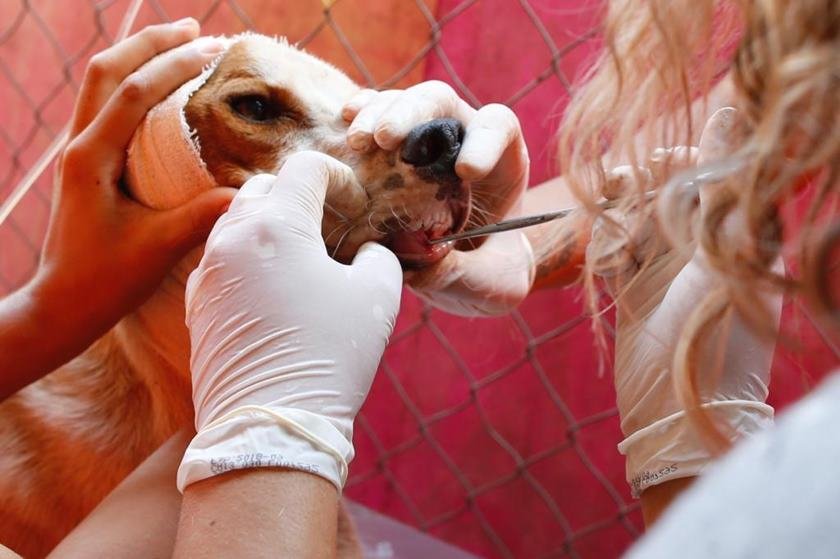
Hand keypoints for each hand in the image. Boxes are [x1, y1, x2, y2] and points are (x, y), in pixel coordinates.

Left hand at [31, 21, 234, 361]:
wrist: (62, 305)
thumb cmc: (104, 280)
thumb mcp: (157, 248)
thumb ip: (201, 216)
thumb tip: (250, 190)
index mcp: (91, 158)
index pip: (134, 93)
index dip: (173, 65)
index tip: (212, 49)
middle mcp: (78, 146)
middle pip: (108, 70)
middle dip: (151, 43)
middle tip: (195, 28)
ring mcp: (78, 153)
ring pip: (102, 84)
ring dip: (139, 57)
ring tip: (179, 43)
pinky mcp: (85, 164)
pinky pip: (106, 107)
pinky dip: (134, 84)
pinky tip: (161, 93)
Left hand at [179, 152, 402, 491]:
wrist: (270, 425)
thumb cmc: (328, 356)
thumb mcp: (377, 297)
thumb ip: (377, 256)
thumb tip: (365, 250)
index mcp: (276, 226)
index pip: (304, 168)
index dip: (337, 176)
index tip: (354, 203)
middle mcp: (231, 239)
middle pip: (263, 187)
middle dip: (298, 195)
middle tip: (329, 224)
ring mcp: (207, 272)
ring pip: (235, 221)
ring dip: (269, 224)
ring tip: (300, 255)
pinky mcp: (196, 304)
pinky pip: (220, 259)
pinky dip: (247, 256)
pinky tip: (271, 287)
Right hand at [342, 82, 533, 315]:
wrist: (468, 276)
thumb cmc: (490, 273)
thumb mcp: (491, 283)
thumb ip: (465, 272)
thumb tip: (422, 265)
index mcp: (501, 163)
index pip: (498, 126)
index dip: (484, 139)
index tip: (465, 170)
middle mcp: (461, 139)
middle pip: (441, 102)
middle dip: (412, 112)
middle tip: (384, 139)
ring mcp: (423, 139)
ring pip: (403, 103)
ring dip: (377, 115)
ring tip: (357, 141)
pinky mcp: (390, 150)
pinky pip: (374, 117)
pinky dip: (359, 114)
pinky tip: (345, 122)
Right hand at [589, 108, 782, 496]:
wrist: (679, 405)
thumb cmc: (718, 330)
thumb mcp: (728, 250)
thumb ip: (722, 184)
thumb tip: (730, 109)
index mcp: (738, 237)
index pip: (709, 176)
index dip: (684, 159)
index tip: (664, 159)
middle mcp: (701, 249)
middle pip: (665, 194)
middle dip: (643, 183)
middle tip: (626, 183)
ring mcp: (665, 270)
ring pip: (634, 219)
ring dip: (619, 211)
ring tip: (611, 215)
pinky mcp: (632, 291)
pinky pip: (612, 251)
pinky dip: (605, 244)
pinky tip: (606, 250)